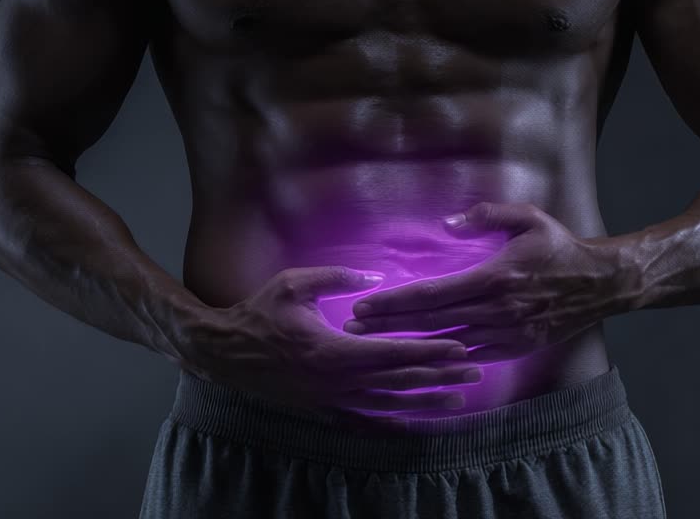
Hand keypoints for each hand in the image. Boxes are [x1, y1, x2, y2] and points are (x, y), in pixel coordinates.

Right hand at [178, 265, 484, 419]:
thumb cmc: (259, 312)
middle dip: (440, 376)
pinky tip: (414, 423)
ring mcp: (331, 400)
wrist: (224, 352)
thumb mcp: (295, 284)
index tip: (461, 347)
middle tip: (475, 371)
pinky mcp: (323, 410)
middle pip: (400, 382)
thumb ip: (337, 278)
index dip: (430, 352)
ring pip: (388, 405)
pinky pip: (364, 421)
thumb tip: (375, 276)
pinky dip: (393, 422)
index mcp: (334, 349)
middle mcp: (338, 381)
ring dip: (425, 402)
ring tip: (458, 398)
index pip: (394, 353)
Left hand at [344, 202, 636, 362]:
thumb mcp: (527, 217)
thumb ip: (487, 215)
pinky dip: (445, 358)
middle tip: (354, 327)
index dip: (395, 301)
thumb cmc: (559, 246)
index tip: (365, 304)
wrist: (600, 283)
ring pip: (448, 343)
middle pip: (431, 322)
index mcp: (493, 277)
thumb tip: (448, 223)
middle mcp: (497, 310)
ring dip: (410, 344)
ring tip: (375, 344)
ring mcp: (507, 333)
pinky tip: (420, 358)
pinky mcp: (517, 348)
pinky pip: (473, 356)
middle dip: (389, 325)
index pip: (432, 293)